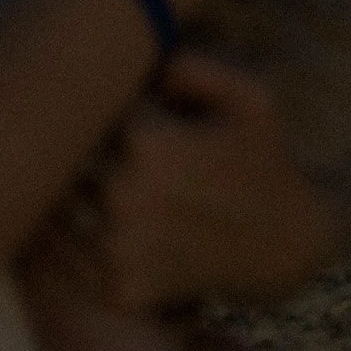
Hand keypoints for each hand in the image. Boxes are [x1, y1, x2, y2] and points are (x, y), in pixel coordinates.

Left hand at [60, 50, 347, 312]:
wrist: (290, 244)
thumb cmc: (266, 157)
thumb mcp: (247, 93)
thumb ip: (186, 62)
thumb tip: (132, 61)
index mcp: (143, 142)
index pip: (90, 110)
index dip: (114, 111)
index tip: (146, 118)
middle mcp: (123, 196)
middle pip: (68, 158)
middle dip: (91, 151)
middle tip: (129, 157)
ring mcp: (118, 249)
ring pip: (60, 205)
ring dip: (76, 195)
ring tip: (116, 190)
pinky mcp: (118, 290)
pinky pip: (70, 258)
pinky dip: (78, 243)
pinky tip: (113, 228)